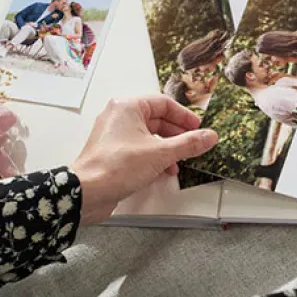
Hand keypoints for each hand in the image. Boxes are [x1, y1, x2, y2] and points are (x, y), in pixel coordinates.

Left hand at [71, 96, 217, 223]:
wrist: (87, 193)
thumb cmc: (116, 167)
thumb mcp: (160, 154)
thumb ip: (188, 144)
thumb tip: (209, 136)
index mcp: (127, 107)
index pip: (163, 103)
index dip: (184, 116)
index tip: (198, 128)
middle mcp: (118, 116)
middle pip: (157, 119)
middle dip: (177, 134)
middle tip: (193, 144)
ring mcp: (114, 135)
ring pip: (148, 135)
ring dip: (167, 147)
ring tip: (181, 160)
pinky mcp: (112, 152)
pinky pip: (139, 148)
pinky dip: (154, 156)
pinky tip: (165, 170)